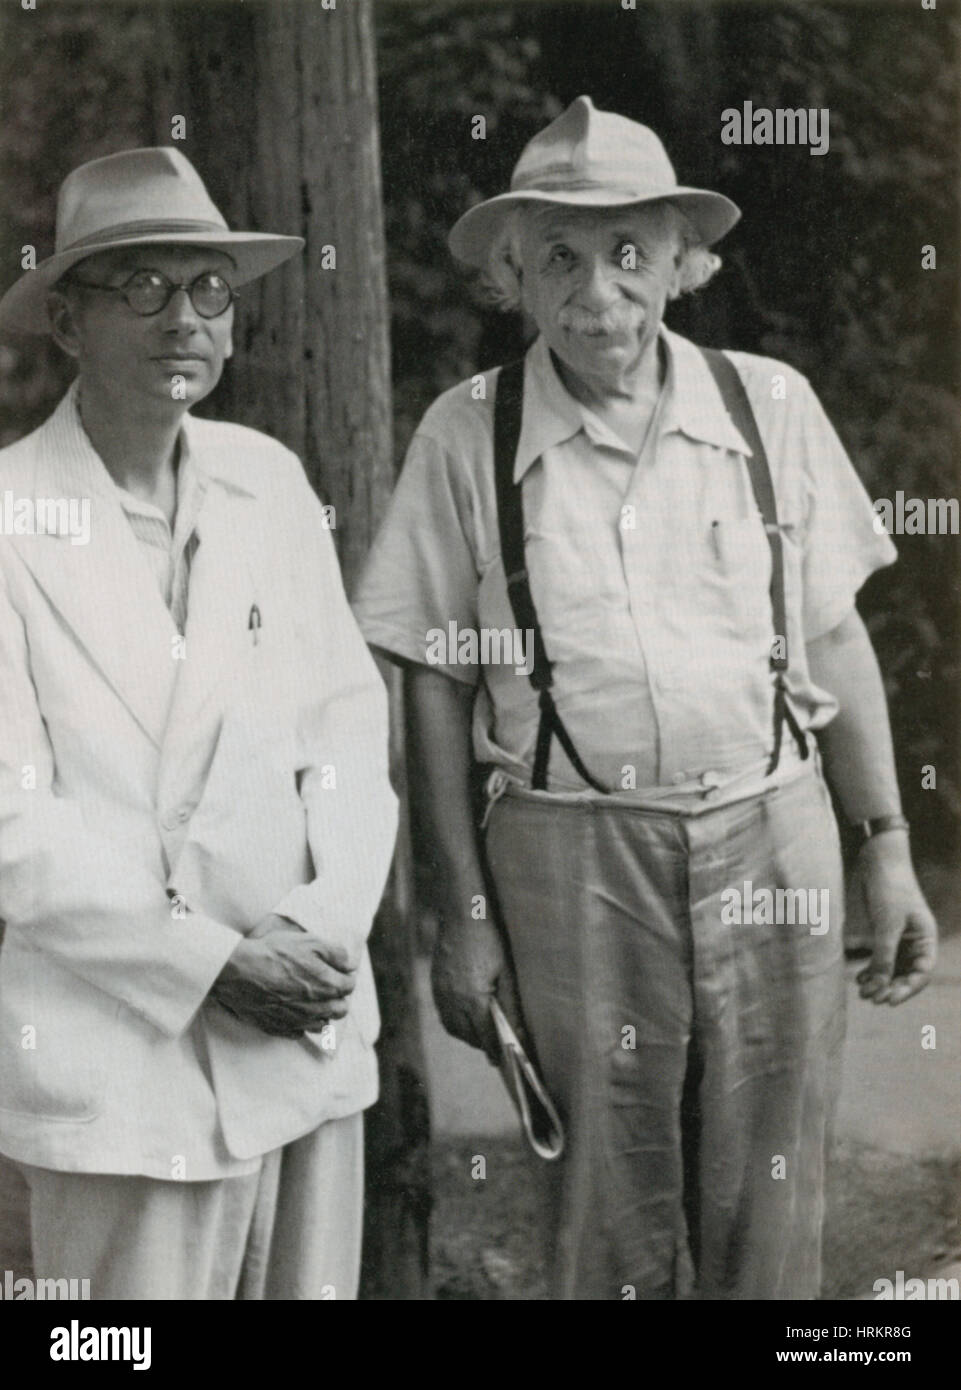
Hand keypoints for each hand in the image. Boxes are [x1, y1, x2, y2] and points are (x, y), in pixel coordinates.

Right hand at [211, 917, 355, 1037]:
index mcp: (327, 986)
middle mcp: (316, 1008)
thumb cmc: (274, 954)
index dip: (345, 976)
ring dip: (322, 1013)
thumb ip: (336, 952)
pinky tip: (293, 1011)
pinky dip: (300, 1024)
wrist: (239, 971)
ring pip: (321, 1025)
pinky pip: (298, 1032)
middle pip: (340, 1010)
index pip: (349, 986)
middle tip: (328, 986)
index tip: (338, 971)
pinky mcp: (278, 1028)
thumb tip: (349, 964)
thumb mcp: (310, 942)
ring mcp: (297, 1021)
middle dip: (338, 998)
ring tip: (313, 1001)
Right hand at [431, 913, 524, 1062]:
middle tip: (498, 1048)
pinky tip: (468, 1015)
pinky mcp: (435, 984)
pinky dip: (456, 1021)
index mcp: (472, 999)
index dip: (497, 1052)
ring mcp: (440, 993)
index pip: (485, 1038)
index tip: (507, 1063)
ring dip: (467, 1034)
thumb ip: (512, 1007)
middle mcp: (452, 1001)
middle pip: (467, 1036)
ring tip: (484, 1033)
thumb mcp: (507, 973)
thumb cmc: (490, 939)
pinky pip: (443, 1013)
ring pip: (452, 1027)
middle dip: (482, 1044)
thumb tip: (519, 1036)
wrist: (462, 912)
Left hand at [852, 833, 937, 1005]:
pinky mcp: (881, 933)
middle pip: (905, 975)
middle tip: (870, 998)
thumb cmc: (889, 889)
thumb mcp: (887, 924)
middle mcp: (914, 942)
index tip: (888, 1001)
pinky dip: (870, 969)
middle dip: (889, 988)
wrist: (878, 860)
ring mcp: (898, 938)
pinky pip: (879, 958)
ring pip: (891, 969)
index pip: (921, 974)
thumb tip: (879, 986)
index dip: (906, 990)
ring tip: (862, 990)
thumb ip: (884, 954)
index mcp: (925, 940)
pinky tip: (859, 976)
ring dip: (878, 981)